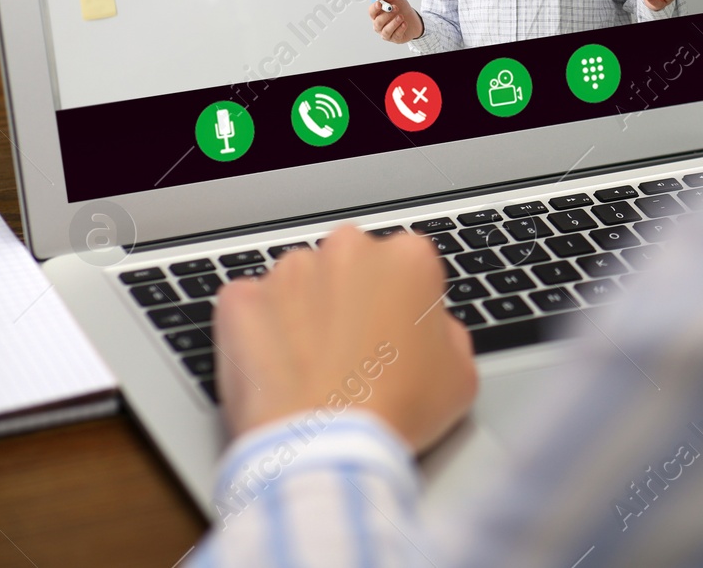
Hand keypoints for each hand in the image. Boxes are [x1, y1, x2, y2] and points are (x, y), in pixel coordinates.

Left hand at [213, 224, 477, 452]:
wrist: (325, 451)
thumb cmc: (395, 413)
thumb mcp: (461, 375)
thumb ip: (446, 332)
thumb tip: (431, 330)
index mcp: (407, 258)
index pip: (408, 266)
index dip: (405, 306)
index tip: (398, 337)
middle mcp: (346, 251)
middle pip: (351, 266)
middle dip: (352, 300)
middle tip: (356, 354)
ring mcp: (288, 274)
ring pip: (300, 283)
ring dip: (305, 313)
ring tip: (312, 369)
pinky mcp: (241, 300)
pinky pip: (250, 306)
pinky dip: (258, 330)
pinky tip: (276, 369)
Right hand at [367, 0, 423, 42]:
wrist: (414, 18)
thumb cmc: (401, 8)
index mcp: (377, 14)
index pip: (371, 12)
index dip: (374, 8)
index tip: (380, 4)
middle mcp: (379, 25)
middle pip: (378, 22)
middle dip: (387, 15)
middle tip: (396, 8)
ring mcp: (386, 33)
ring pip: (386, 31)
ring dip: (394, 23)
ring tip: (401, 16)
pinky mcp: (395, 38)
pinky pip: (395, 35)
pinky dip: (400, 29)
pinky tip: (405, 24)